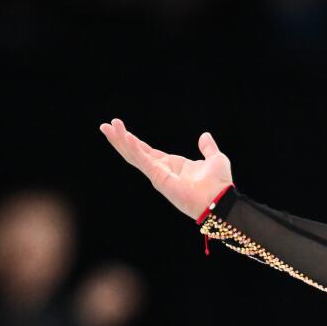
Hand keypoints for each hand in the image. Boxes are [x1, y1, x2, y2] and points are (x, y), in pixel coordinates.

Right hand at [100, 118, 233, 218]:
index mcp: (171, 166)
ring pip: (134, 156)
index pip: (146, 151)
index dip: (133, 140)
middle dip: (120, 139)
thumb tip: (204, 136)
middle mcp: (161, 171)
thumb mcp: (215, 159)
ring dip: (121, 141)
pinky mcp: (159, 178)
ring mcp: (158, 175)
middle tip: (105, 126)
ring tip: (107, 127)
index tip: (120, 128)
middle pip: (135, 153)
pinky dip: (134, 149)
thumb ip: (208, 148)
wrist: (221, 199)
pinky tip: (125, 137)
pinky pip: (143, 161)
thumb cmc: (219, 184)